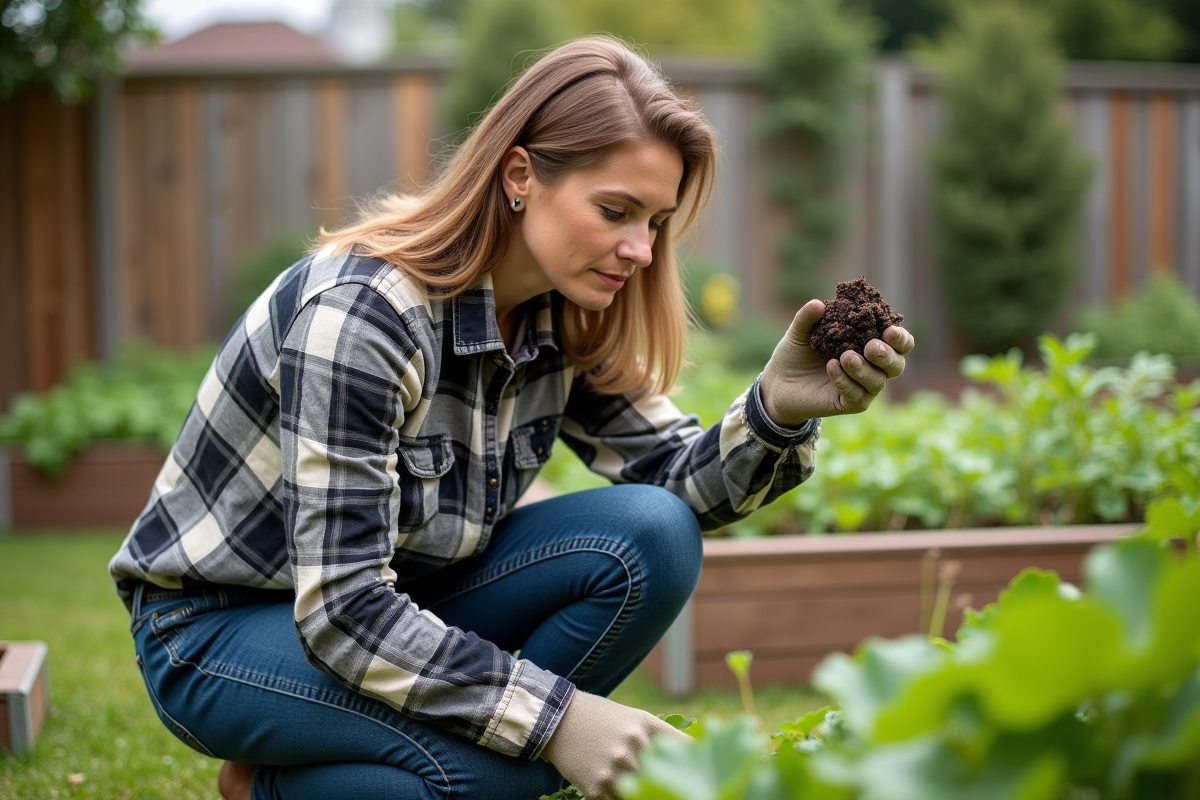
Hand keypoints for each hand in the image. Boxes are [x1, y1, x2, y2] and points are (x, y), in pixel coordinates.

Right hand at [541, 691, 688, 799]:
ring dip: (640, 793)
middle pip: (664, 781)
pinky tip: (611, 784)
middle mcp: (632, 748)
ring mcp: (614, 770)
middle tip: (669, 786)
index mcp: (646, 727)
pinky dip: (618, 798)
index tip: (710, 778)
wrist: (558, 720)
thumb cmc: (603, 718)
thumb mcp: (637, 718)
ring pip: (640, 795)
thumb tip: (698, 754)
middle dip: (668, 786)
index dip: (700, 766)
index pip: (686, 751)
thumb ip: (665, 737)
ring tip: (631, 780)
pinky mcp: (596, 788)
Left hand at [759, 299, 914, 426]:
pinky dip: (846, 381)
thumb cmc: (796, 354)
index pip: (899, 343)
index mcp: (869, 344)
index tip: (890, 330)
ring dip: (864, 369)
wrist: (777, 382)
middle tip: (872, 346)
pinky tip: (832, 368)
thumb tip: (818, 304)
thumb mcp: (800, 333)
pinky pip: (857, 396)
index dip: (901, 338)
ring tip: (846, 356)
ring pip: (878, 381)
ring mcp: (863, 388)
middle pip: (897, 364)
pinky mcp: (849, 404)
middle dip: (888, 355)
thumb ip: (808, 318)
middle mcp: (872, 367)